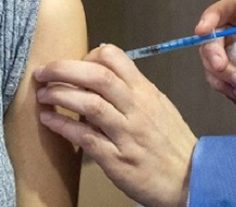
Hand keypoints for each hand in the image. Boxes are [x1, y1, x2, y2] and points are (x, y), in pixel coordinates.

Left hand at [34, 45, 195, 206]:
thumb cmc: (172, 144)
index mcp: (145, 93)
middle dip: (64, 69)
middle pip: (97, 76)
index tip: (73, 64)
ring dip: (60, 95)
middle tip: (43, 71)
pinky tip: (48, 120)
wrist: (192, 179)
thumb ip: (133, 89)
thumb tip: (103, 70)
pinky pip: (85, 137)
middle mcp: (137, 109)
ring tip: (43, 94)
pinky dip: (63, 125)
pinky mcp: (117, 159)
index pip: (114, 58)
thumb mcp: (159, 107)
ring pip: (89, 104)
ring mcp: (127, 134)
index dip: (87, 55)